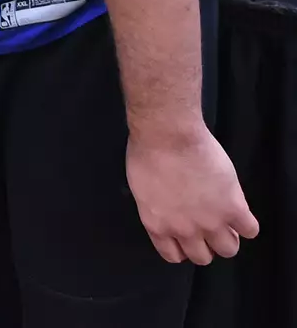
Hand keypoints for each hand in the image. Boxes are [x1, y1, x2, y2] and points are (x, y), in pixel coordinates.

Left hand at [126, 125, 258, 264]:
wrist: (168, 136)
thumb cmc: (147, 152)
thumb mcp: (143, 188)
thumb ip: (158, 208)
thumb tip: (169, 211)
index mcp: (158, 225)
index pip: (174, 255)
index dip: (183, 247)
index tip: (188, 238)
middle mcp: (184, 230)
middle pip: (202, 258)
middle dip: (206, 245)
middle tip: (209, 228)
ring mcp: (211, 221)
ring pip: (229, 249)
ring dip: (229, 238)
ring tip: (228, 223)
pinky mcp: (233, 208)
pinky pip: (250, 230)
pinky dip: (247, 224)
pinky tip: (241, 212)